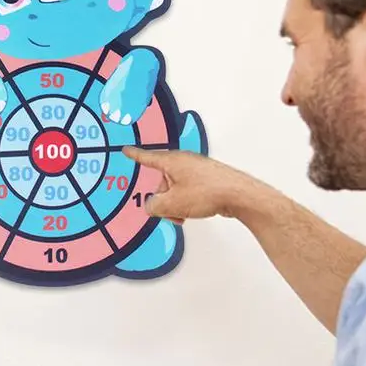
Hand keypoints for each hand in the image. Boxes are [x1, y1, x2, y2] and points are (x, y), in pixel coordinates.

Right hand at [122, 146, 258, 222]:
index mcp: (171, 162)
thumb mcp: (172, 204)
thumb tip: (151, 206)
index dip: (135, 155)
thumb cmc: (208, 193)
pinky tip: (193, 213)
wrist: (239, 195)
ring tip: (185, 215)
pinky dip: (187, 202)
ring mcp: (197, 170)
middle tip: (170, 212)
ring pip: (175, 188)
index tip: (126, 150)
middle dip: (163, 199)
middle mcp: (184, 162)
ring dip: (175, 204)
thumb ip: (154, 206)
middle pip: (162, 181)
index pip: (147, 158)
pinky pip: (188, 190)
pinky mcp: (207, 179)